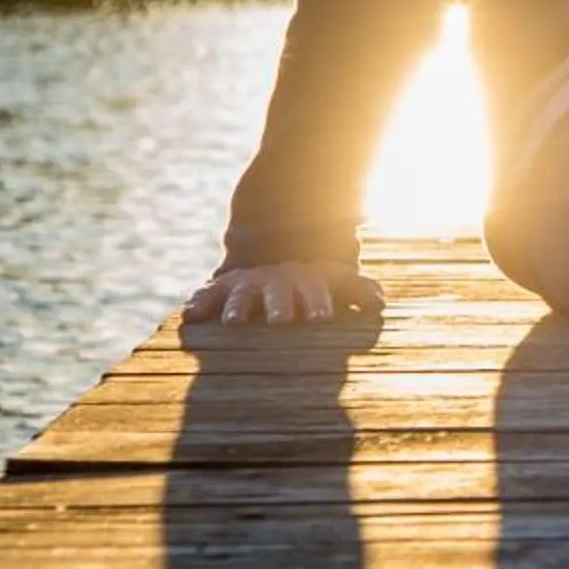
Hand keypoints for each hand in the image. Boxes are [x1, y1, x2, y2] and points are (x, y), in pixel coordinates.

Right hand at [184, 261, 383, 325]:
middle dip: (280, 305)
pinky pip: (206, 295)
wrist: (272, 247)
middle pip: (279, 293)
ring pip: (242, 294)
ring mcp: (248, 284)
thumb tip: (379, 303)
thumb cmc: (310, 281)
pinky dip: (198, 304)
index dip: (319, 303)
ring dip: (238, 306)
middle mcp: (277, 281)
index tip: (322, 318)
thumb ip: (359, 290)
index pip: (316, 291)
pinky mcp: (221, 288)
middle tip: (282, 320)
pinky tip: (190, 316)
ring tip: (233, 321)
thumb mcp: (336, 279)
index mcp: (307, 281)